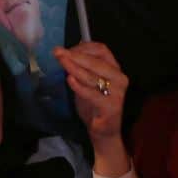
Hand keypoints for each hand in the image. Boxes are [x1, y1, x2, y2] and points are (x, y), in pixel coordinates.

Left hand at [54, 42, 130, 176]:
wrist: (103, 130)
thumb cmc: (94, 103)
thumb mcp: (87, 81)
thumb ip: (81, 67)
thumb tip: (68, 50)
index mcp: (114, 68)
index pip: (101, 50)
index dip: (83, 47)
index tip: (66, 49)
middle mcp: (119, 78)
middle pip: (96, 61)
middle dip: (75, 55)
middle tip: (58, 53)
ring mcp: (117, 92)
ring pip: (93, 76)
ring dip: (74, 68)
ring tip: (61, 62)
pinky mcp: (111, 107)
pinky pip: (93, 94)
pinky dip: (80, 86)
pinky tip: (69, 79)